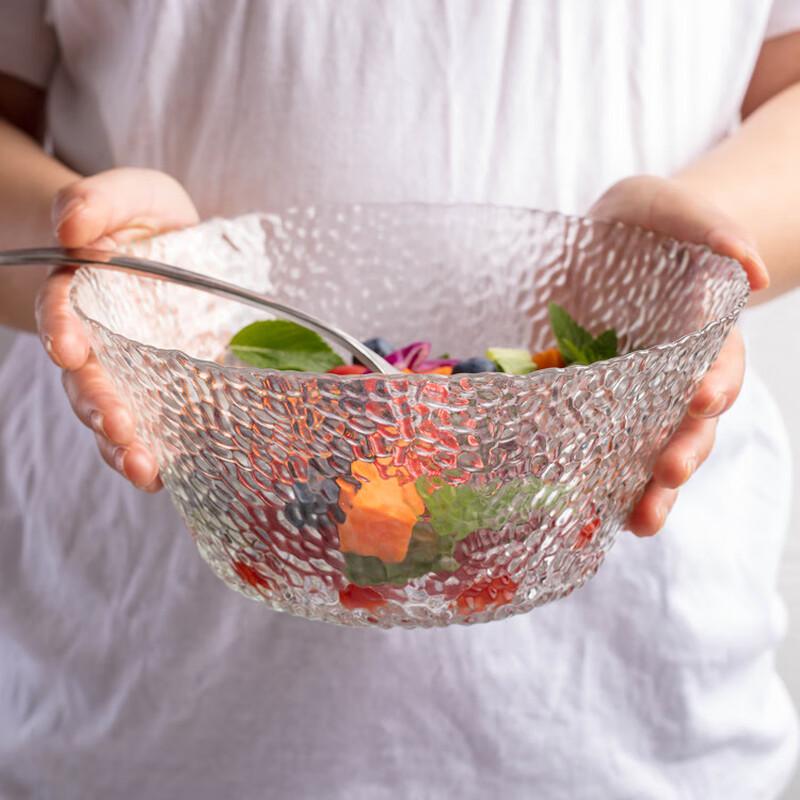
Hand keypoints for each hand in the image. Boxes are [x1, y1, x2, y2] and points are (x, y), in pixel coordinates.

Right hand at [36, 168, 198, 490]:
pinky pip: (154, 427)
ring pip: (111, 412)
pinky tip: (161, 476)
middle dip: (98, 405)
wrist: (174, 251)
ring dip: (119, 443)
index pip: (63, 312)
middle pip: (85, 379)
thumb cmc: (150, 223)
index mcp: (85, 291)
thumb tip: (71, 227)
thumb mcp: (134, 195)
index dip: (62, 329)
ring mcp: (131, 371)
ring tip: (139, 467)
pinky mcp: (166, 390)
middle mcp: (100, 340)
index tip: (69, 349)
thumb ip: (98, 200)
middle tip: (117, 428)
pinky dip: (155, 454)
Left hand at [590, 175, 768, 535]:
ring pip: (658, 446)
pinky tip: (604, 514)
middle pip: (693, 419)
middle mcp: (677, 369)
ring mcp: (639, 392)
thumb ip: (709, 227)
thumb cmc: (644, 222)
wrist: (605, 240)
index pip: (718, 359)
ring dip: (655, 485)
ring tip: (644, 519)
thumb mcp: (669, 206)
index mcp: (703, 326)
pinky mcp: (600, 404)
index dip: (715, 381)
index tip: (702, 399)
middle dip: (687, 448)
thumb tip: (750, 272)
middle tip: (670, 472)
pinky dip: (609, 482)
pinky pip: (609, 447)